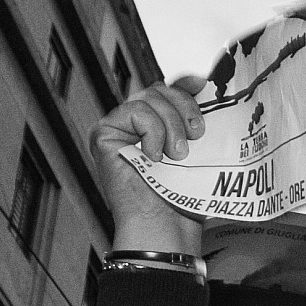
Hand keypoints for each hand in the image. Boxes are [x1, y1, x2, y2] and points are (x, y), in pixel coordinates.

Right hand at [90, 75, 207, 252]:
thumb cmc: (185, 199)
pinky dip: (152, 130)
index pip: (168, 91)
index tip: (201, 85)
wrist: (167, 226)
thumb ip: (194, 117)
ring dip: (171, 124)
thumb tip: (196, 80)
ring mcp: (118, 128)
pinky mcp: (103, 134)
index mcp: (157, 127)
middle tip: (197, 135)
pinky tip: (155, 156)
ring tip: (178, 155)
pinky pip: (134, 110)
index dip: (184, 85)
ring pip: (148, 96)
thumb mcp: (200, 149)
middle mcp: (134, 126)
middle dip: (183, 106)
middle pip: (159, 89)